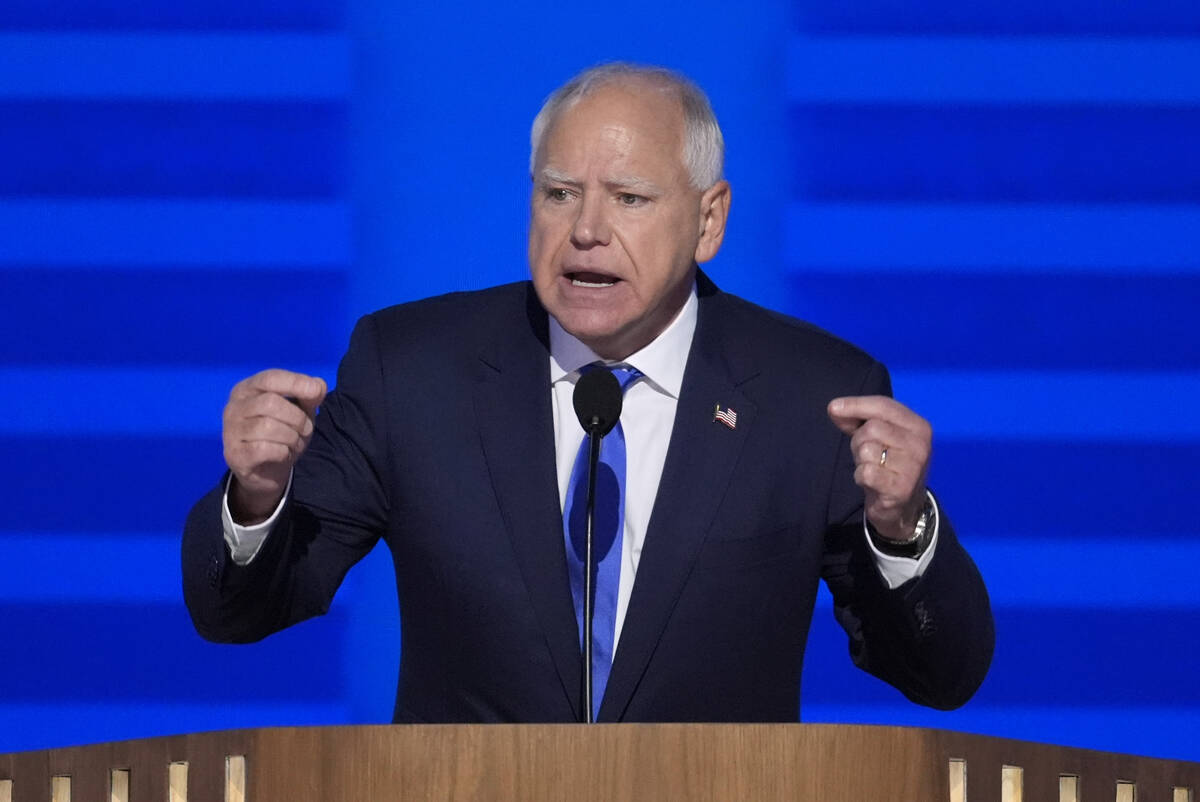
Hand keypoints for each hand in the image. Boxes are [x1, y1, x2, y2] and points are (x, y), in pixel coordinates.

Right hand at [223, 369, 326, 523]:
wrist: (267, 471)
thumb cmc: (283, 433)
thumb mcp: (301, 411)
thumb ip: (309, 396)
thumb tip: (319, 385)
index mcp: (247, 389)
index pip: (270, 378)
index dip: (295, 382)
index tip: (316, 392)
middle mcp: (233, 407)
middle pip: (271, 402)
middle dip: (297, 418)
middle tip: (306, 430)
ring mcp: (230, 431)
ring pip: (268, 426)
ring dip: (292, 437)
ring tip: (293, 443)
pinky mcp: (234, 455)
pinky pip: (264, 449)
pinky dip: (282, 452)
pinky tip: (283, 454)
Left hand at [827, 395, 931, 541]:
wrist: (902, 507)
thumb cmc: (887, 464)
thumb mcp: (877, 437)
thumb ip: (857, 420)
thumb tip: (835, 408)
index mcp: (918, 426)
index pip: (883, 405)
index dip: (856, 405)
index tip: (833, 408)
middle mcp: (920, 444)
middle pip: (871, 428)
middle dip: (858, 441)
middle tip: (866, 455)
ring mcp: (913, 467)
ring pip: (867, 450)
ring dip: (860, 460)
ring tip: (872, 468)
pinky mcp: (901, 488)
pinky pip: (866, 472)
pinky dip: (861, 476)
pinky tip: (872, 482)